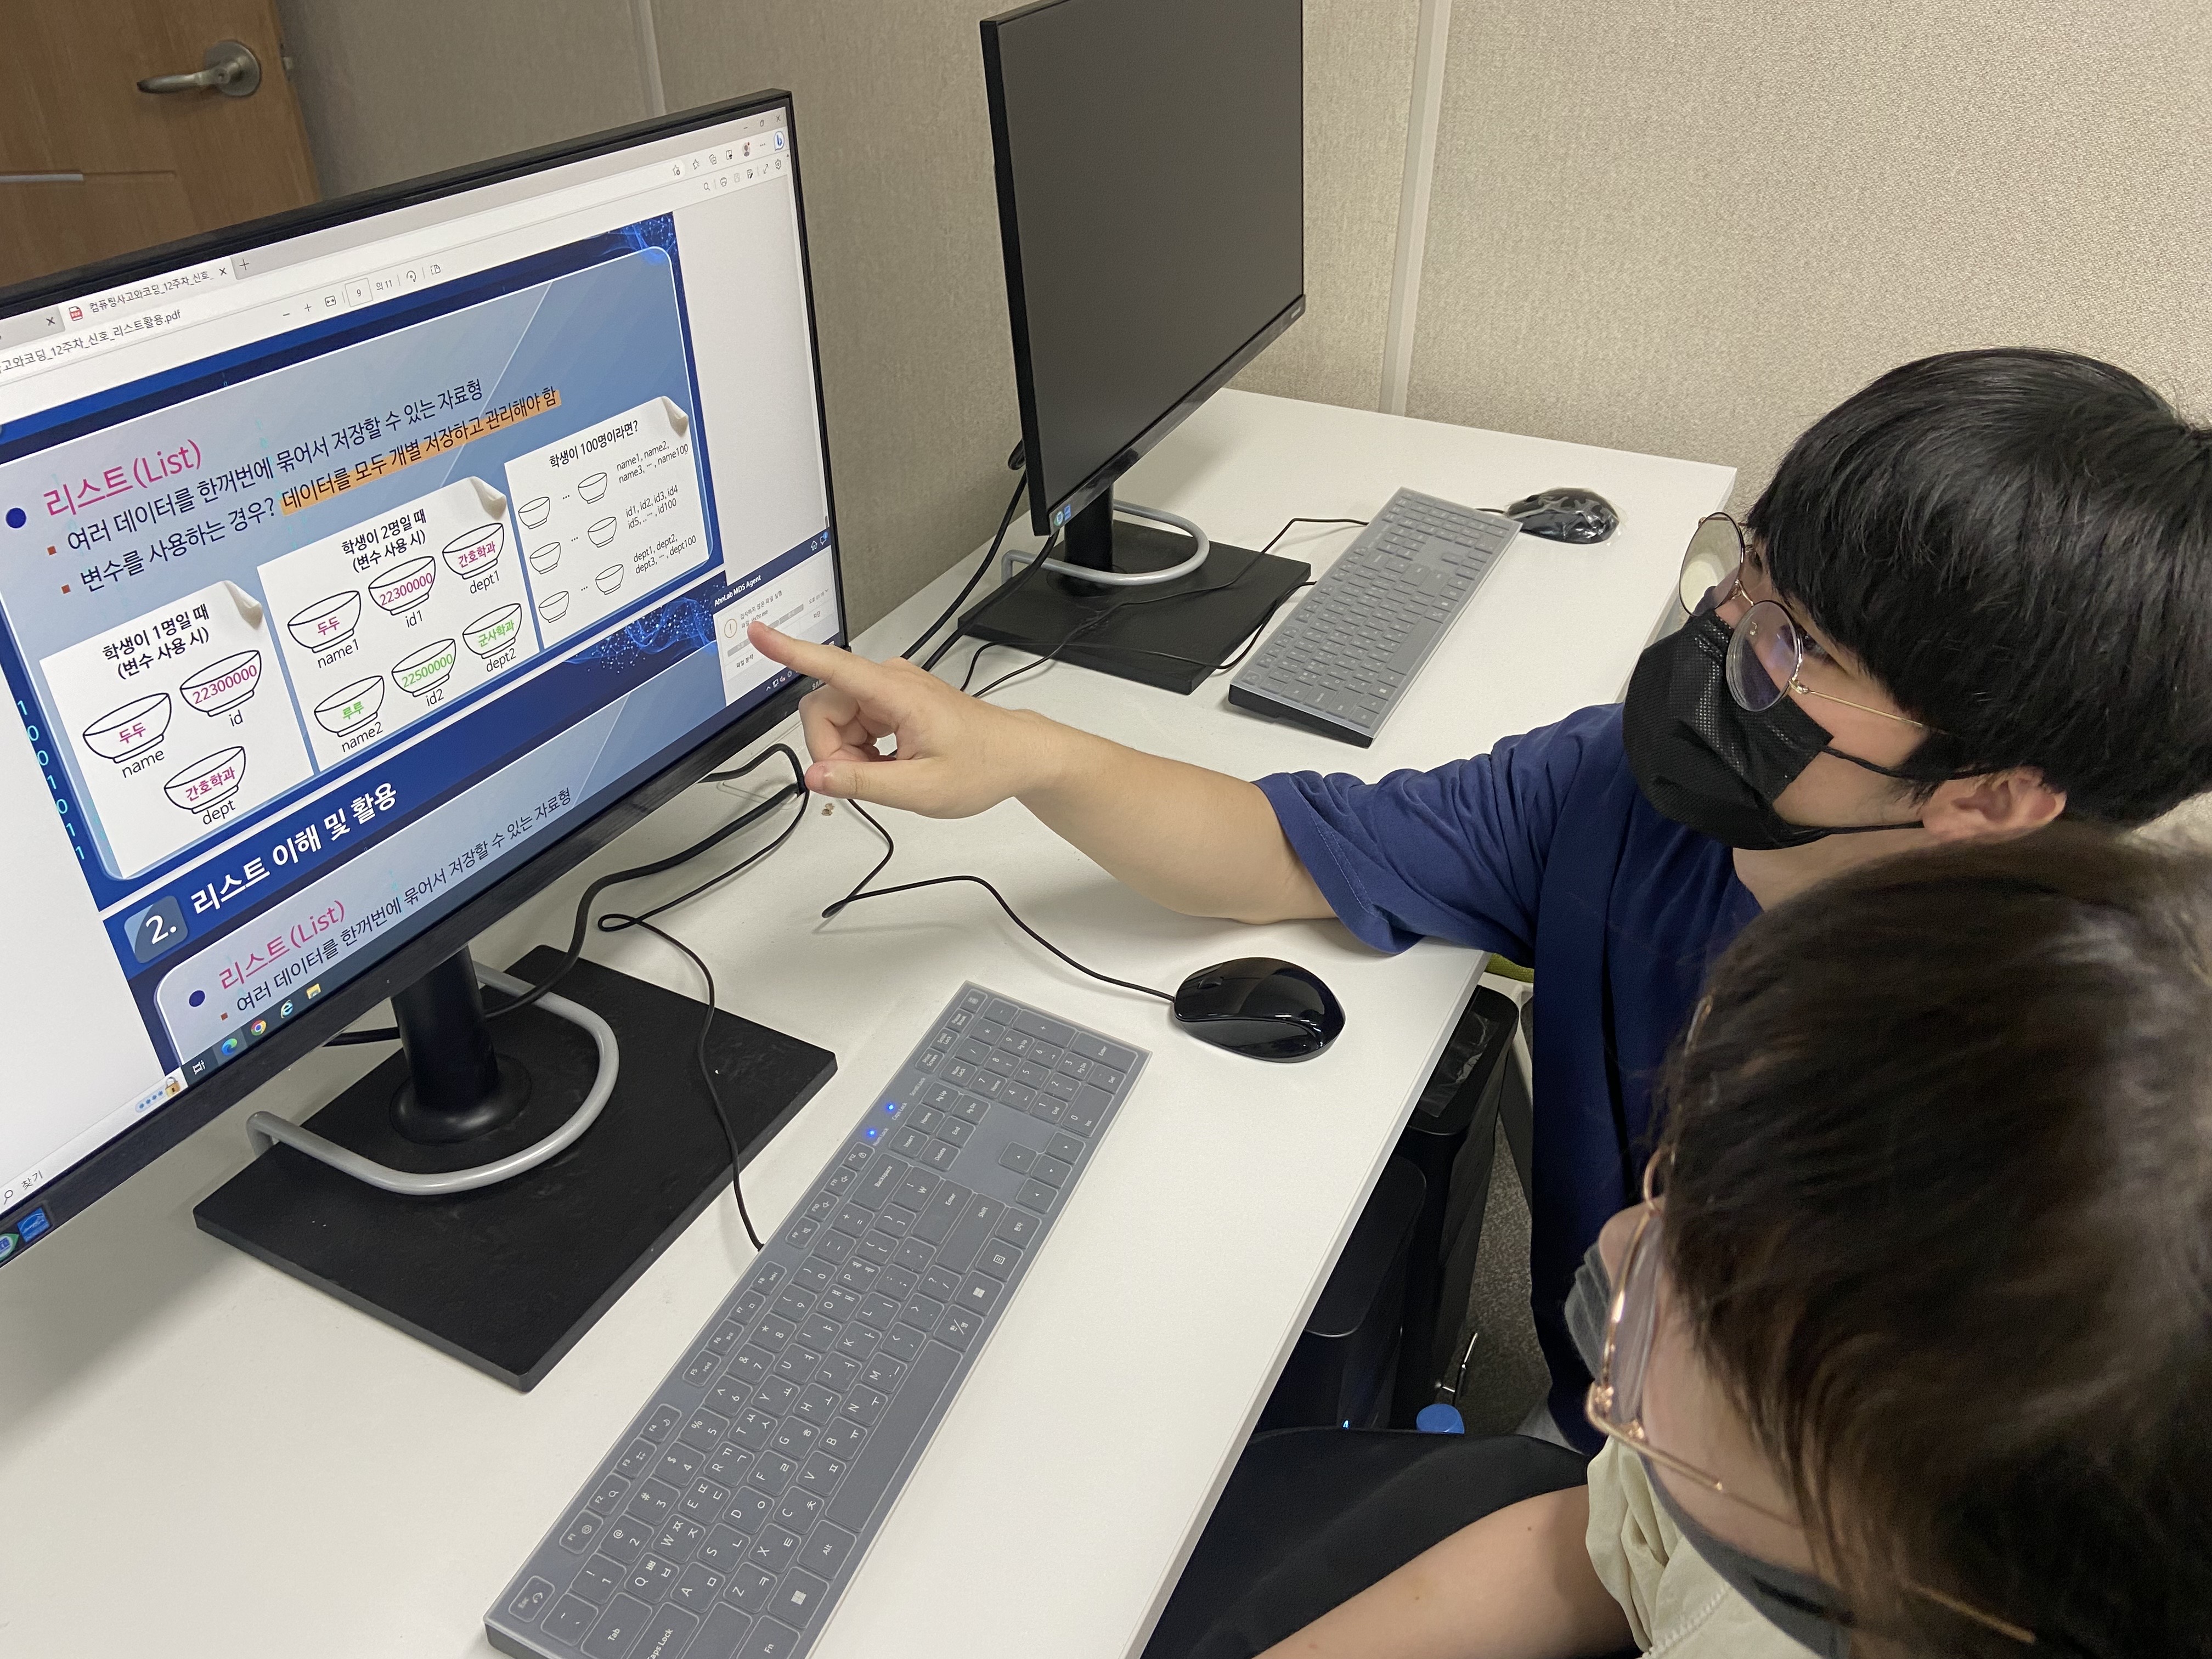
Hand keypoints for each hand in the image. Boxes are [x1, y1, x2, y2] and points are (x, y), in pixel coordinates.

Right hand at [749, 622, 1063, 817]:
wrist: (1018, 755)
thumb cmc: (983, 765)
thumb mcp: (921, 789)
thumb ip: (863, 783)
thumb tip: (815, 777)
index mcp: (897, 693)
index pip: (833, 666)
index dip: (791, 651)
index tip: (758, 633)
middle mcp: (890, 682)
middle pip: (823, 707)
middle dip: (832, 750)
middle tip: (866, 779)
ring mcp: (890, 690)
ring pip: (835, 719)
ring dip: (848, 754)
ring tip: (888, 773)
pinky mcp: (891, 702)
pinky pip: (853, 723)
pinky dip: (861, 750)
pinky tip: (888, 764)